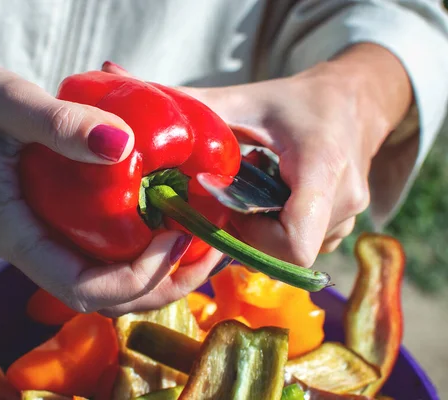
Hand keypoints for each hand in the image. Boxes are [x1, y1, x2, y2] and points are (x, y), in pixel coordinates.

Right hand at [0, 52, 222, 314]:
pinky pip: (107, 251)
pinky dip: (146, 248)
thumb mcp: (8, 102)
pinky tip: (173, 219)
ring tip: (202, 238)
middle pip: (106, 298)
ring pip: (111, 281)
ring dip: (161, 272)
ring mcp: (48, 237)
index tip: (175, 235)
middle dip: (163, 283)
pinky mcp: (60, 220)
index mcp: (15, 235)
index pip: (82, 288)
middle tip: (208, 247)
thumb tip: (124, 145)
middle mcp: (34, 247)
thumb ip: (60, 123)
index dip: (136, 276)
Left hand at [170, 44, 412, 266]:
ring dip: (263, 230)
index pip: (294, 246)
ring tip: (255, 191)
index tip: (233, 207)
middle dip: (249, 232)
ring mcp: (350, 216)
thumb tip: (148, 107)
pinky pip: (304, 244)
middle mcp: (345, 199)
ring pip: (292, 251)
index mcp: (322, 167)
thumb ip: (200, 108)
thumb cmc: (296, 100)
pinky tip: (272, 198)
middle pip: (284, 251)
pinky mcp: (346, 224)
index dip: (252, 239)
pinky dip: (279, 229)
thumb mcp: (246, 100)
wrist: (354, 101)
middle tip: (234, 196)